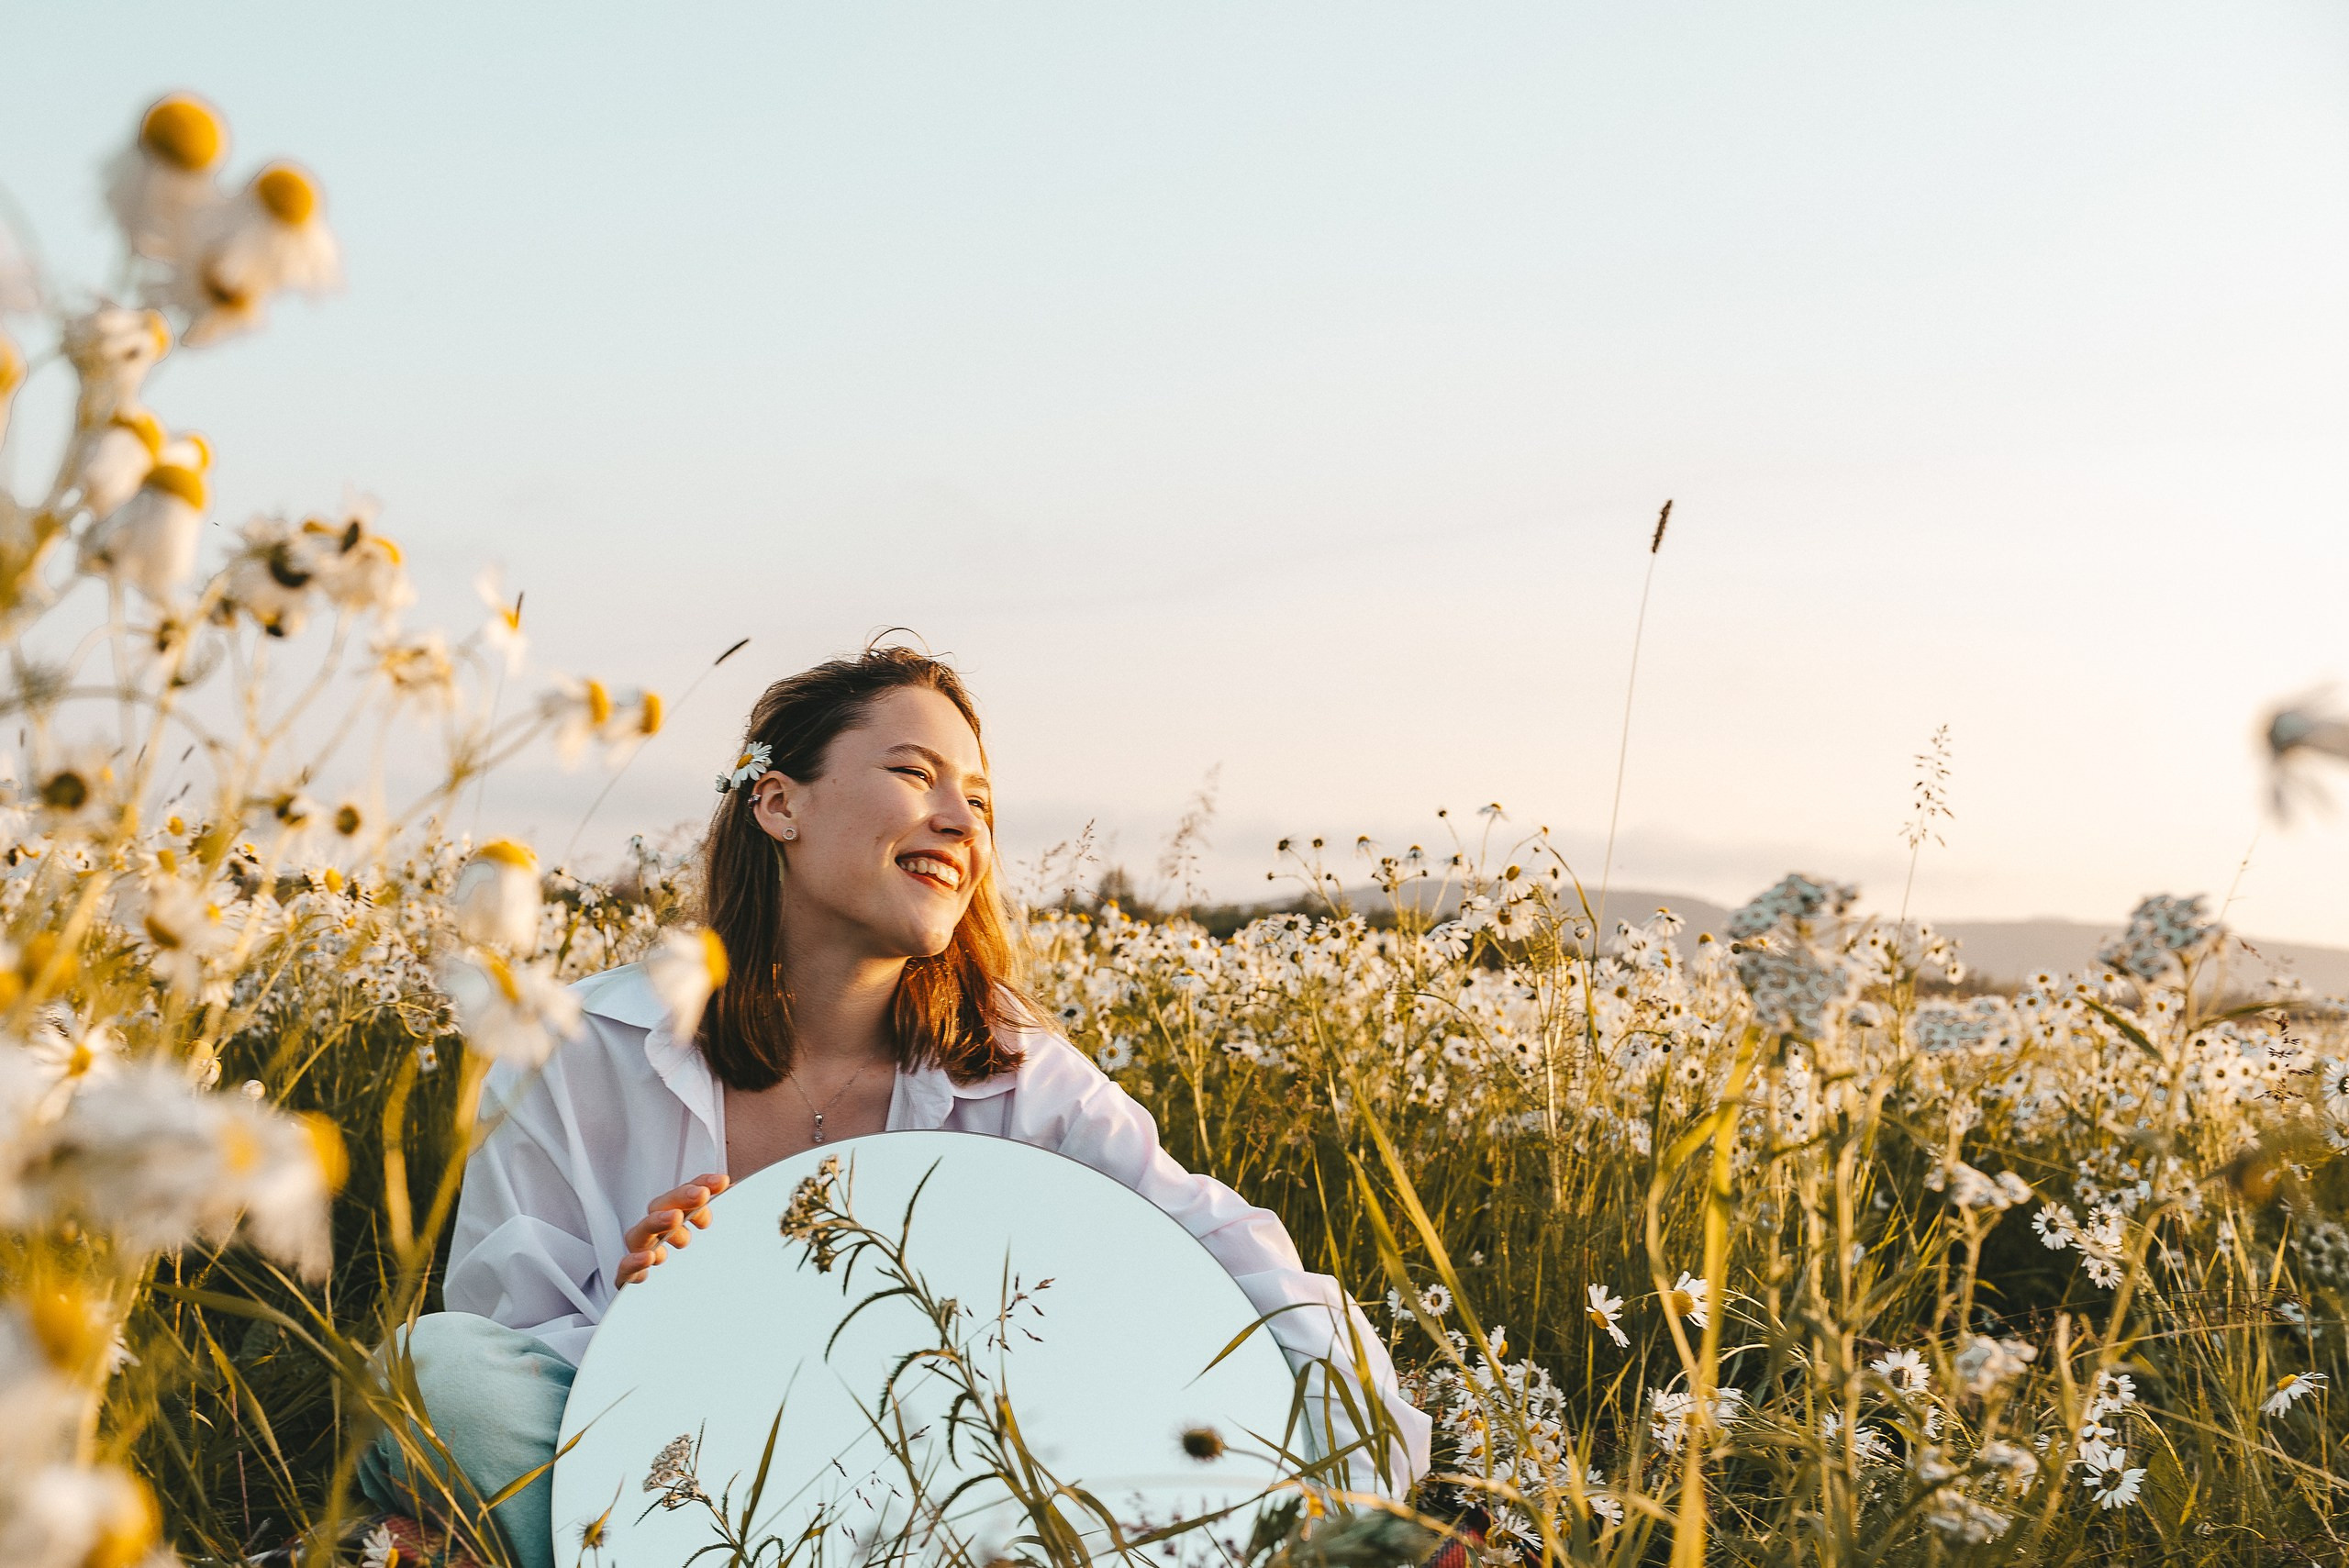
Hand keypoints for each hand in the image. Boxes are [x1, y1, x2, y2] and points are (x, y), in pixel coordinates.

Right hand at [616, 1172, 729, 1286]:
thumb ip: (727, 1214)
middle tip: (701, 1195)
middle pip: (661, 1206)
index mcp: (676, 1217)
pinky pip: (625, 1268)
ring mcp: (642, 1254)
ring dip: (657, 1222)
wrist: (676, 1305)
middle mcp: (657, 1233)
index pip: (686, 1194)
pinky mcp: (632, 1279)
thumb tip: (737, 1190)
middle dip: (681, 1197)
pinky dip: (634, 1261)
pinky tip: (650, 1257)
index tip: (722, 1182)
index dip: (702, 1183)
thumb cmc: (696, 1264)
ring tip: (676, 1219)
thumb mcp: (717, 1238)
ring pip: (638, 1233)